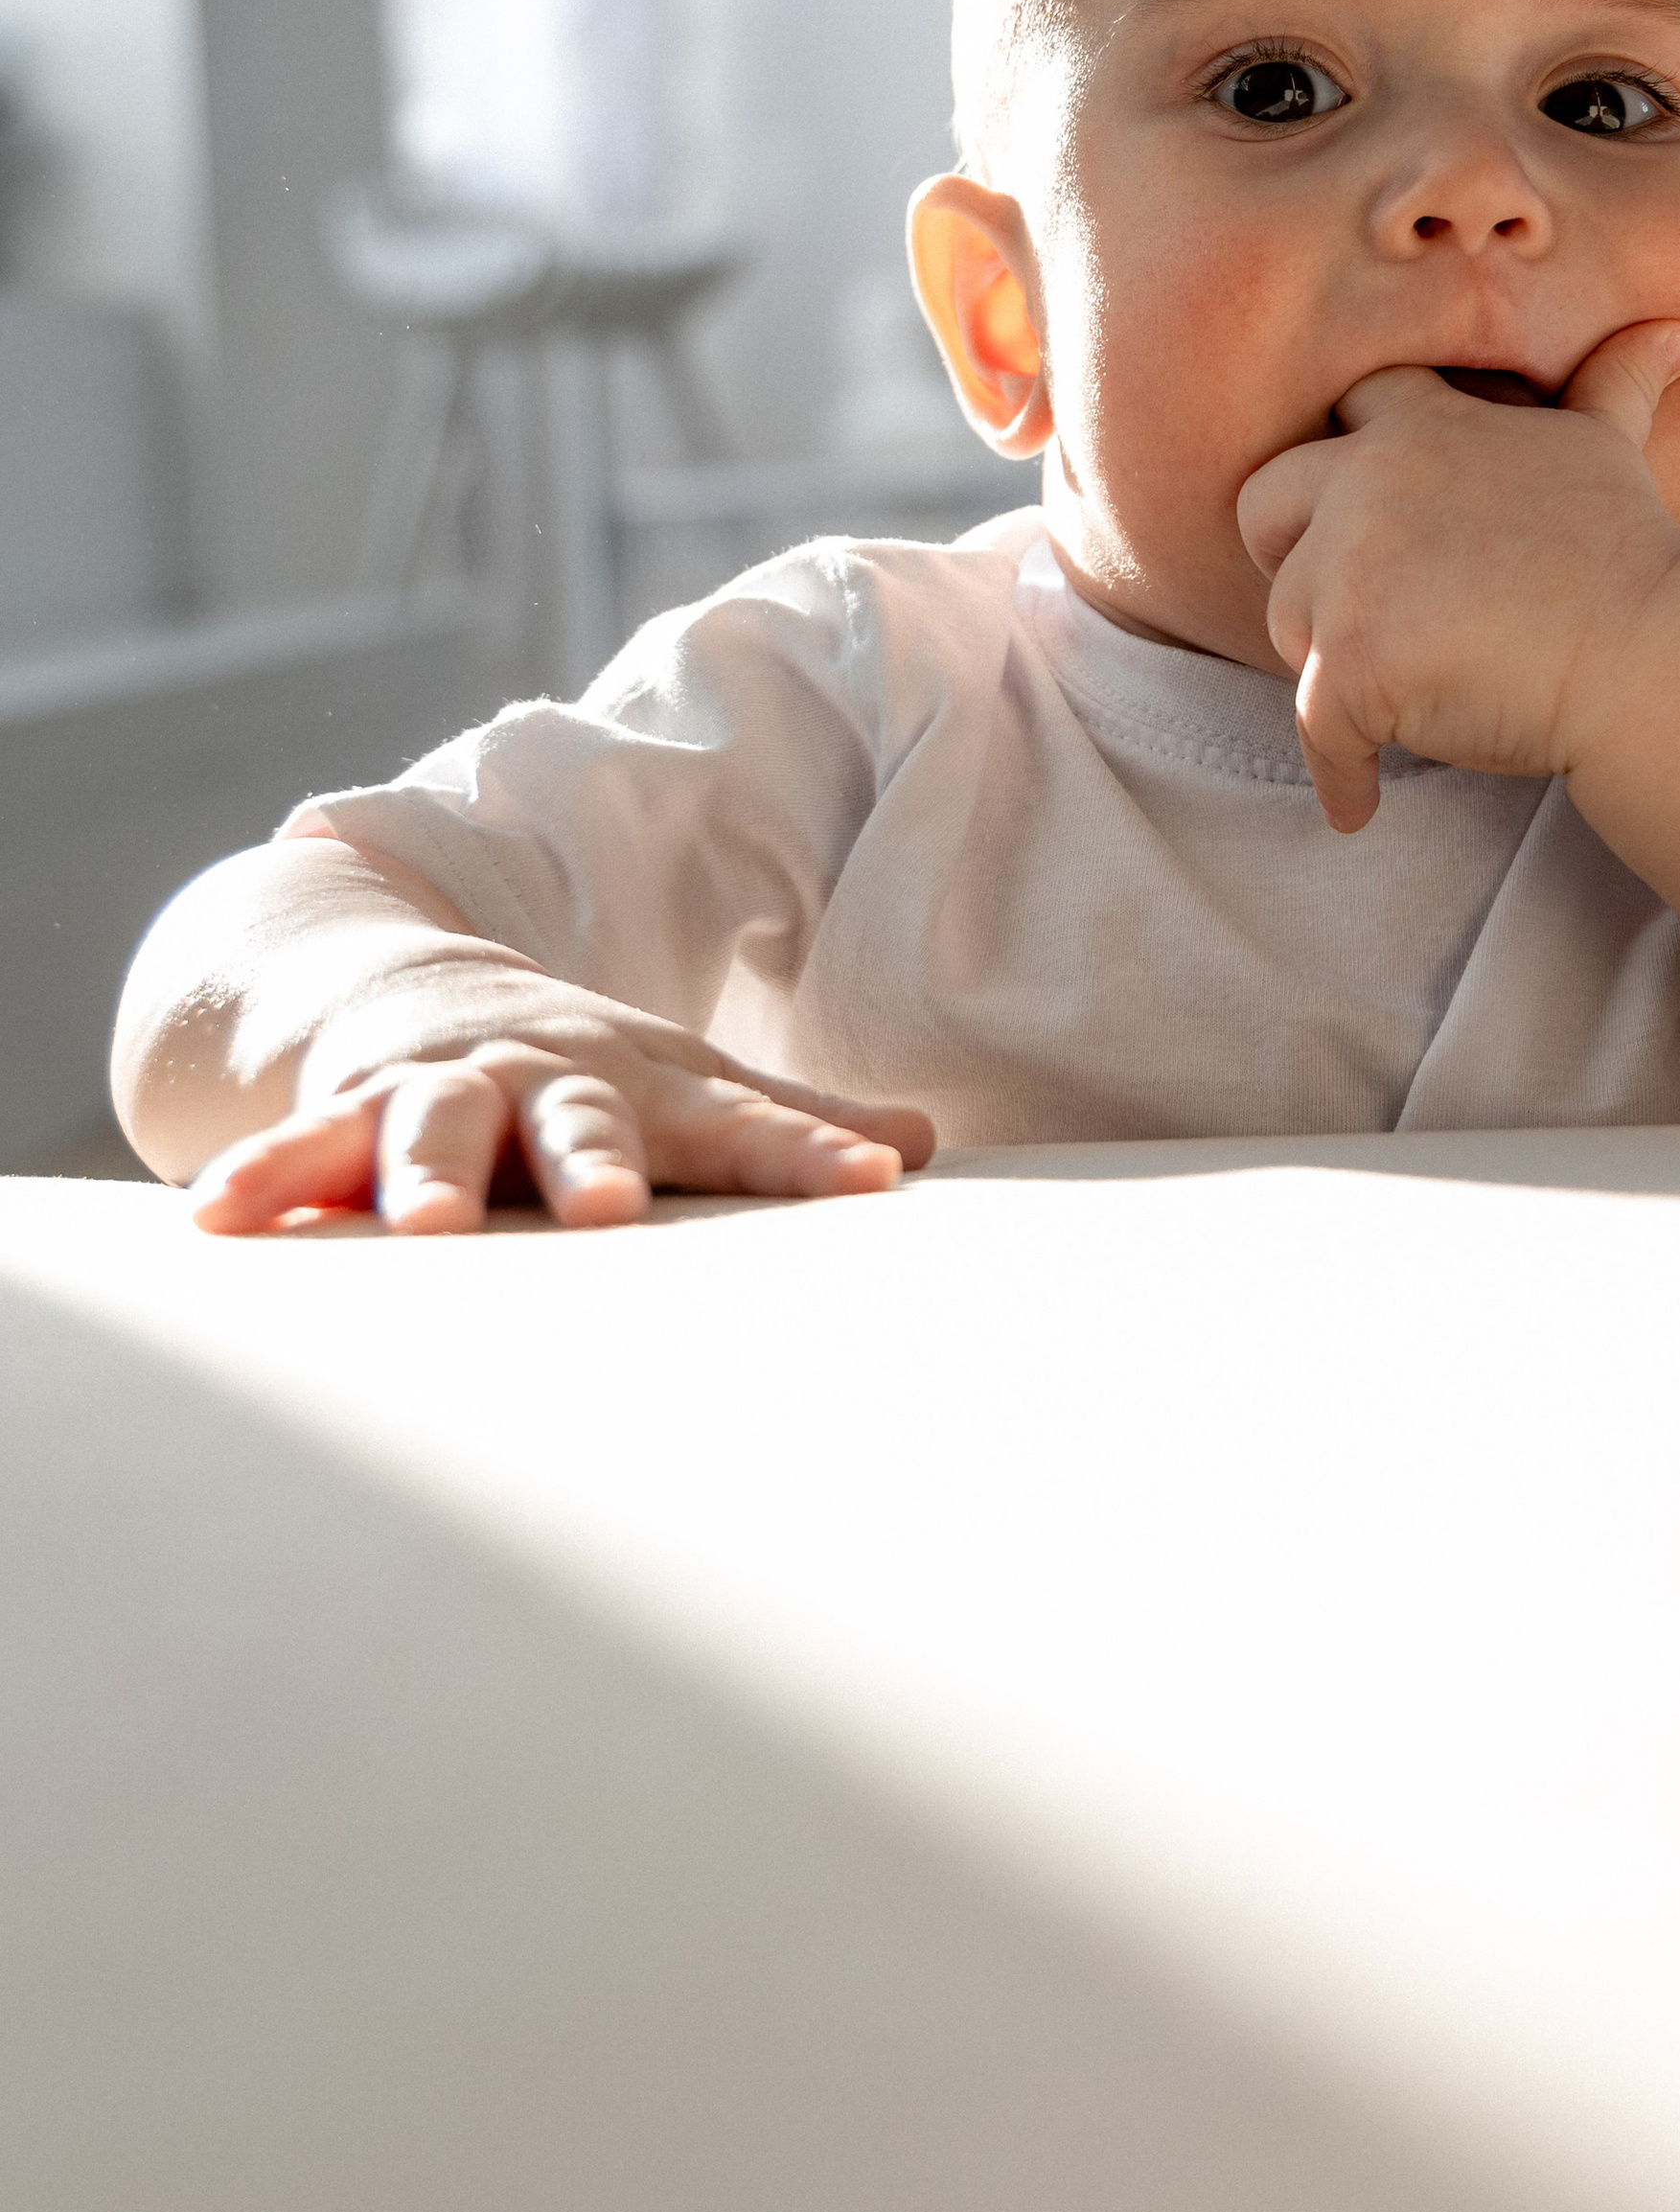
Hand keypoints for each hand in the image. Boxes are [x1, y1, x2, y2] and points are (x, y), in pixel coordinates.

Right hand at [186, 981, 933, 1234]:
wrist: (410, 984)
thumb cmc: (575, 1067)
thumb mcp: (680, 1084)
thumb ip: (787, 1123)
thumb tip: (928, 1142)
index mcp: (641, 1087)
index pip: (741, 1124)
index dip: (806, 1152)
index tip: (875, 1175)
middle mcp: (543, 1083)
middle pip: (576, 1124)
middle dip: (589, 1165)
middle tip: (605, 1209)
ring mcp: (441, 1093)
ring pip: (432, 1131)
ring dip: (422, 1174)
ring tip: (418, 1227)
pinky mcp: (345, 1110)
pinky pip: (300, 1148)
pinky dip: (267, 1175)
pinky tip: (220, 1215)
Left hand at [1233, 319, 1679, 830]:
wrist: (1648, 656)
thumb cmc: (1632, 558)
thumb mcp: (1610, 449)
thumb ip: (1615, 385)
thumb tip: (1675, 334)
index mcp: (1417, 427)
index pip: (1339, 413)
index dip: (1339, 467)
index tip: (1360, 518)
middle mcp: (1368, 482)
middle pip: (1264, 507)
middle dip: (1295, 558)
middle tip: (1354, 614)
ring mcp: (1350, 573)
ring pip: (1287, 621)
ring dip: (1329, 663)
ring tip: (1397, 695)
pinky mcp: (1349, 663)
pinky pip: (1314, 728)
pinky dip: (1335, 772)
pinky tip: (1358, 804)